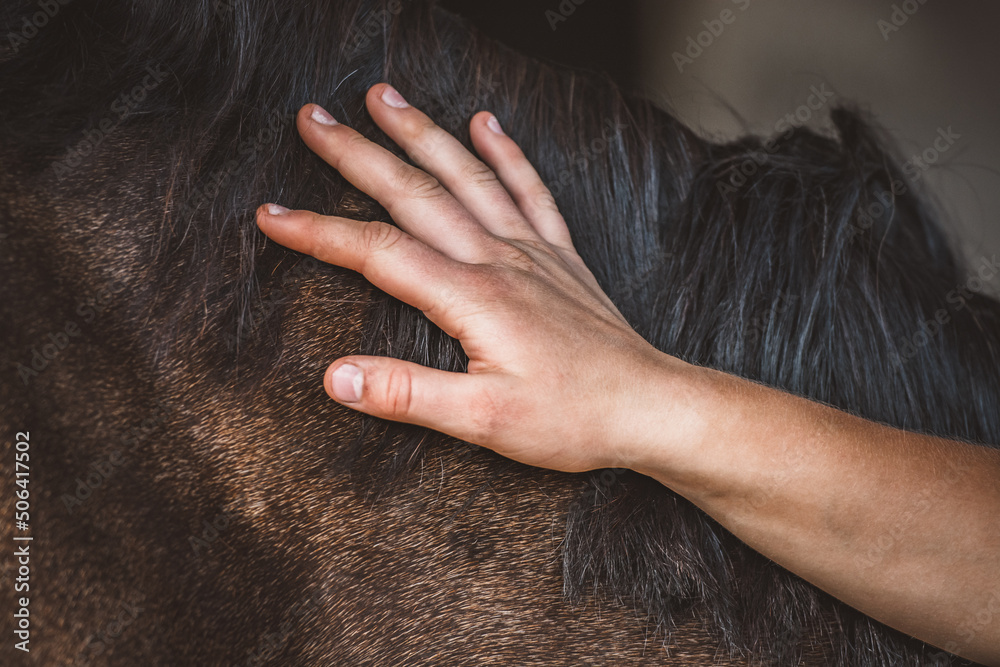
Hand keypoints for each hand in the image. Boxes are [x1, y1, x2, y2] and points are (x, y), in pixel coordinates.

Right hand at [256, 84, 686, 472]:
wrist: (650, 406)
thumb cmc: (572, 419)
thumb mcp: (483, 422)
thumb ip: (409, 393)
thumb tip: (337, 377)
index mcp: (472, 299)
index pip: (379, 253)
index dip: (320, 232)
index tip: (273, 215)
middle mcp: (499, 261)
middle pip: (416, 195)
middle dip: (358, 156)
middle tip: (314, 119)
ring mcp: (532, 252)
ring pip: (468, 177)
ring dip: (424, 134)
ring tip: (385, 97)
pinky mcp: (560, 257)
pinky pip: (531, 191)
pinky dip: (507, 153)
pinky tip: (488, 122)